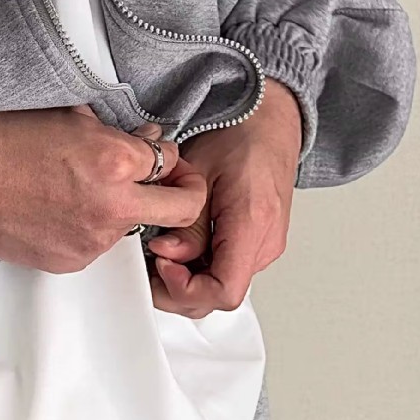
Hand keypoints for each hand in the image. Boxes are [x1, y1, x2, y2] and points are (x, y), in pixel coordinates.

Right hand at [0, 105, 207, 272]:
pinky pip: (97, 245)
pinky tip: (59, 211)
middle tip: (168, 186)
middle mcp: (114, 206)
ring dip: (122, 211)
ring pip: (133, 228)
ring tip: (81, 192)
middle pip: (181, 211)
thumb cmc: (9, 138)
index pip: (174, 163)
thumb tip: (148, 142)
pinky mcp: (72, 261)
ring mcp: (94, 240)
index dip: (170, 158)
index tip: (161, 158)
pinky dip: (89, 229)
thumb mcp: (72, 117)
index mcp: (118, 162)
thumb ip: (119, 132)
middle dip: (181, 195)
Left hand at [144, 77, 303, 316]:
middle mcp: (265, 243)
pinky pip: (228, 271)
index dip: (185, 289)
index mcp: (252, 224)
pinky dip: (200, 269)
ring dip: (186, 280)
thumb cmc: (240, 136)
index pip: (223, 291)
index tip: (161, 263)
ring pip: (222, 287)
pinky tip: (179, 247)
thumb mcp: (199, 171)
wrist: (270, 122)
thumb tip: (168, 255)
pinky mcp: (259, 244)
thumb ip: (186, 221)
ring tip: (160, 251)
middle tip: (148, 262)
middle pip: (219, 297)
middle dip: (177, 289)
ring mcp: (265, 247)